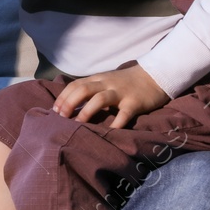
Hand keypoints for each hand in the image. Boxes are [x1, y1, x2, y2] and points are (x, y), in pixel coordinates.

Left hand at [51, 63, 169, 127]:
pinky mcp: (134, 102)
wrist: (154, 76)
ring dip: (87, 111)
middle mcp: (107, 84)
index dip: (63, 97)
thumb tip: (71, 105)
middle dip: (69, 103)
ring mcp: (121, 92)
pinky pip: (123, 114)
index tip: (54, 110)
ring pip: (100, 99)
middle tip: (61, 117)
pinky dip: (115, 124)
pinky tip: (108, 133)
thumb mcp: (106, 81)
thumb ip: (92, 89)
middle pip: (83, 89)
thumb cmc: (126, 82)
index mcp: (98, 79)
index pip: (75, 85)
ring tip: (78, 124)